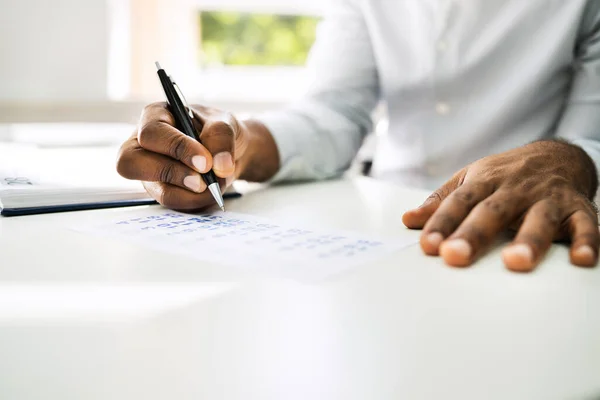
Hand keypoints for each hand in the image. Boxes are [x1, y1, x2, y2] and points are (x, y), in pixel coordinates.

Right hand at [116, 102, 278, 210]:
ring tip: (216, 185)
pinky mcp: (161, 191)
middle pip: (132, 163)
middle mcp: (143, 144)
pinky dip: (197, 201)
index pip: (152, 133)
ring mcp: (149, 171)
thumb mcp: (225, 123)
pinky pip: (175, 204)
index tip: (205, 162)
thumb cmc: (217, 131)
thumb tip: (220, 166)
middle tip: (203, 181)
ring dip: (192, 194)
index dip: (177, 148)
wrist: (225, 153)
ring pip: (158, 191)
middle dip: (172, 174)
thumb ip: (221, 139)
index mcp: (155, 116)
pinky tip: (211, 192)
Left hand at [402, 140, 598, 270]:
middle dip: (474, 234)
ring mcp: (548, 198)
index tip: (428, 246)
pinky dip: (587, 241)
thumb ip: (441, 202)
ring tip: (515, 262)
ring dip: (529, 240)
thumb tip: (408, 220)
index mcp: (484, 181)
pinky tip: (581, 260)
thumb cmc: (506, 174)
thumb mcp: (470, 179)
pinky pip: (586, 225)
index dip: (442, 223)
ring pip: (539, 218)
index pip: (459, 202)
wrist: (557, 155)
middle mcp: (515, 188)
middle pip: (492, 211)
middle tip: (455, 256)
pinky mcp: (579, 208)